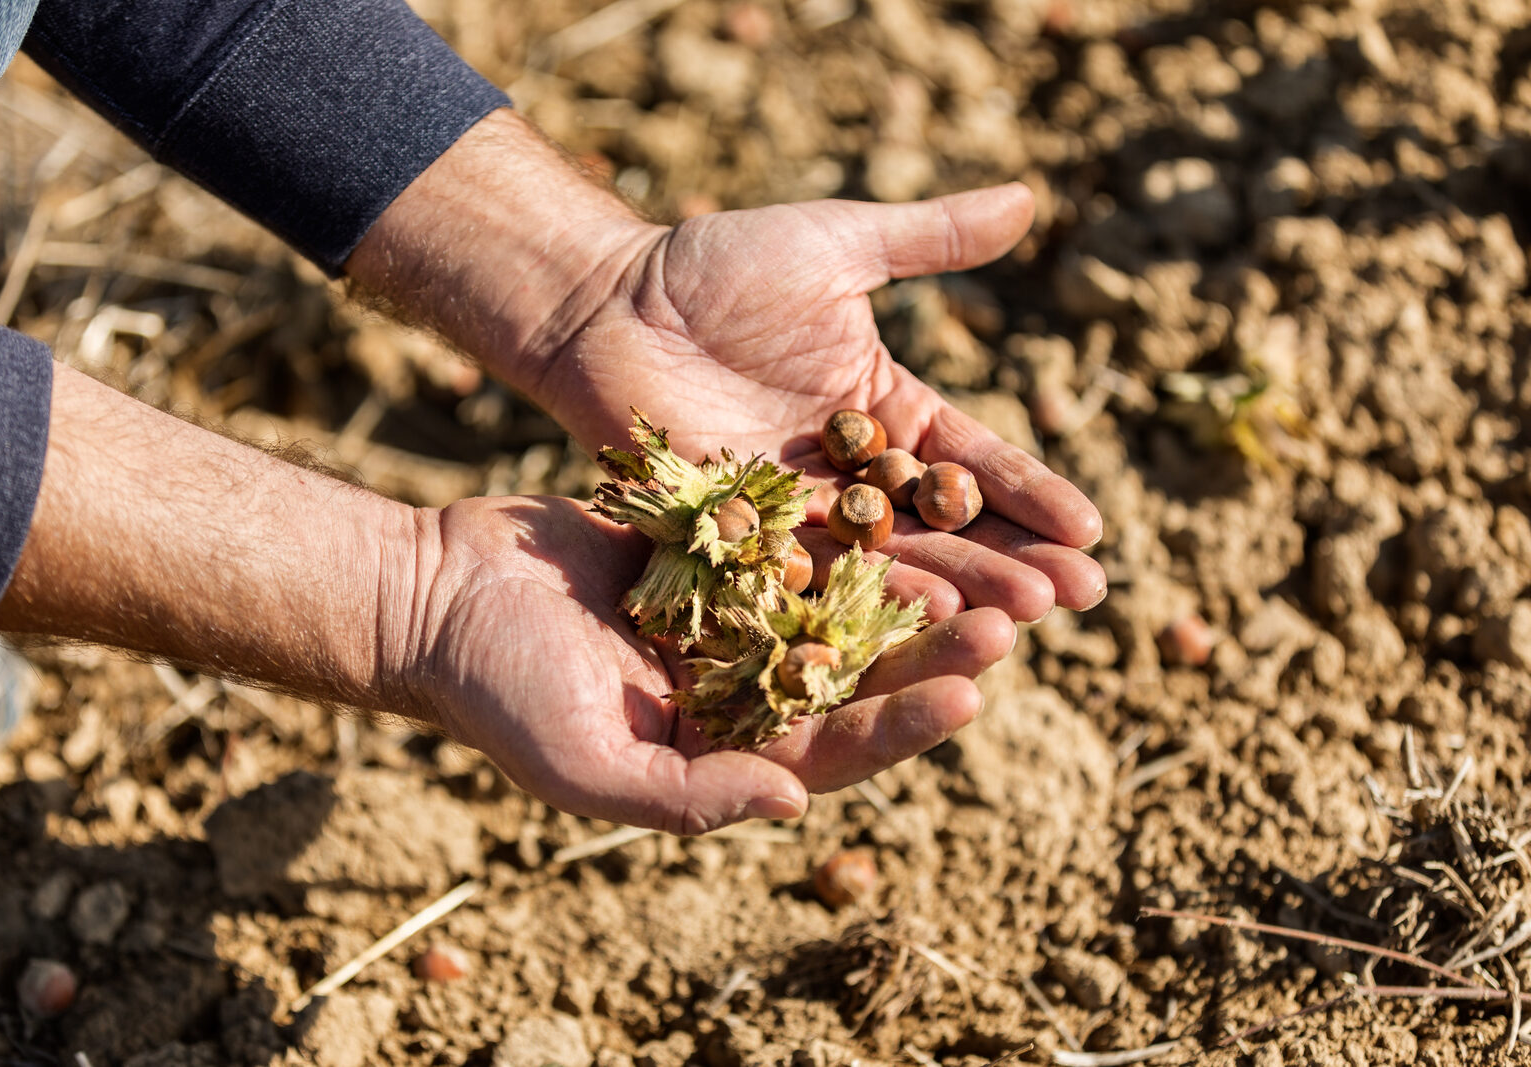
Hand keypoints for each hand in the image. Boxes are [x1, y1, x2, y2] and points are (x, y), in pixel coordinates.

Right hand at [402, 495, 1016, 833]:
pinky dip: (853, 522)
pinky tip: (905, 490)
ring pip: (845, 602)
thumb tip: (792, 802)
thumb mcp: (586, 762)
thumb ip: (686, 794)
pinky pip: (800, 537)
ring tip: (986, 553)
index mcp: (727, 751)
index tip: (970, 694)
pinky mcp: (723, 549)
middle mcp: (745, 687)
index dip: (903, 725)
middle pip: (861, 674)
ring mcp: (738, 614)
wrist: (444, 592)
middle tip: (1014, 616)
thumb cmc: (500, 691)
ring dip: (914, 583)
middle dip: (935, 651)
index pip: (835, 748)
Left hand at [534, 184, 1104, 625]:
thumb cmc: (715, 268)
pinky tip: (915, 624)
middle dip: (1015, 558)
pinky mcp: (743, 541)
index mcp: (889, 411)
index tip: (1090, 532)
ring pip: (889, 563)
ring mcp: (799, 514)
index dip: (1032, 495)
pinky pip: (809, 578)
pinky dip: (860, 599)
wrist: (607, 304)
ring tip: (1020, 621)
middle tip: (1082, 597)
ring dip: (957, 591)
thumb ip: (928, 238)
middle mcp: (855, 475)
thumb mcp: (835, 245)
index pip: (975, 461)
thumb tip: (1030, 200)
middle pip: (948, 527)